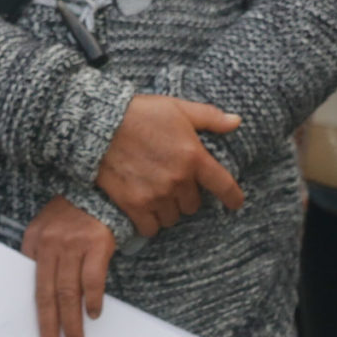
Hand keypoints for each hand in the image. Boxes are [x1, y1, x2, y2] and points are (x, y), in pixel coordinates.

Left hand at [23, 196, 115, 336]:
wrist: (100, 188)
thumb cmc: (72, 212)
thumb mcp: (45, 226)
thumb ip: (40, 254)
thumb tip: (44, 291)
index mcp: (33, 240)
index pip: (31, 283)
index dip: (36, 312)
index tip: (40, 333)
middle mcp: (50, 243)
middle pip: (47, 294)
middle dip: (49, 326)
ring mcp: (74, 244)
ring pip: (69, 292)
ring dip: (72, 321)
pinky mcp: (97, 244)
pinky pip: (93, 279)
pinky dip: (93, 300)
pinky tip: (93, 314)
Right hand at [92, 94, 244, 235]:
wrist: (100, 125)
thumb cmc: (140, 113)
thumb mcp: (178, 108)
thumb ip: (210, 117)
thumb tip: (236, 122)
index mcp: (193, 156)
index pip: (223, 185)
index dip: (233, 197)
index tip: (235, 203)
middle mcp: (178, 180)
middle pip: (193, 205)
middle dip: (186, 196)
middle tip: (173, 182)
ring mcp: (156, 195)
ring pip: (173, 217)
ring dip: (168, 209)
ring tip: (157, 193)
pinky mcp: (134, 205)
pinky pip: (151, 227)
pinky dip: (149, 221)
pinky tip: (144, 207)